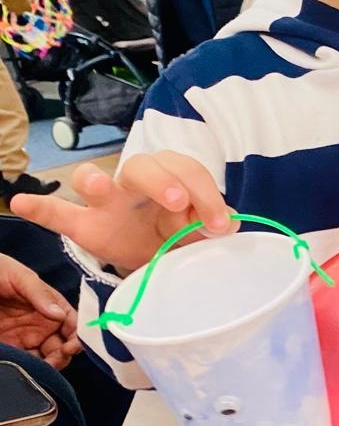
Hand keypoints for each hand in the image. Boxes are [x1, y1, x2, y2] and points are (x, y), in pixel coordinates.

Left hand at [0, 254, 79, 368]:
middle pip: (63, 347)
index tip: (73, 346)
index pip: (73, 324)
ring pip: (47, 359)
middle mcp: (43, 324)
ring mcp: (26, 338)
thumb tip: (59, 313)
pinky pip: (26, 364)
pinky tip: (25, 368)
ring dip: (49, 367)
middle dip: (64, 356)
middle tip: (55, 360)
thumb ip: (39, 293)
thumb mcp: (18, 276)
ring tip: (41, 368)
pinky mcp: (10, 348)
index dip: (79, 336)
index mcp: (51, 306)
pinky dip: (30, 370)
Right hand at [11, 153, 232, 277]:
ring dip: (94, 180)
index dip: (205, 192)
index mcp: (171, 178)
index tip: (218, 223)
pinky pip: (57, 213)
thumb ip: (213, 223)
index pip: (186, 170)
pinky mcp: (83, 226)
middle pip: (142, 166)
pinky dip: (39, 207)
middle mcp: (136, 184)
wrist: (156, 259)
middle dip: (161, 180)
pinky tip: (20, 203)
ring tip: (97, 188)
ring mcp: (105, 204)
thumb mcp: (201, 232)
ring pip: (93, 179)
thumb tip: (230, 223)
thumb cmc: (180, 235)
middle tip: (179, 202)